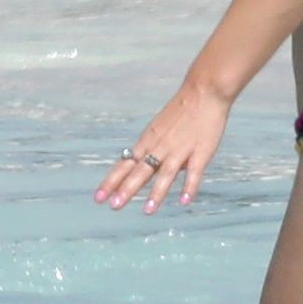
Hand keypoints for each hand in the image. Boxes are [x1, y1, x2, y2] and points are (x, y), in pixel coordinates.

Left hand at [94, 80, 230, 213]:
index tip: (98, 197)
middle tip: (113, 205)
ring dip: (156, 192)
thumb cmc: (180, 112)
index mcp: (148, 141)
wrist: (203, 92)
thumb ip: (153, 150)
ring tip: (147, 211)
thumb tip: (145, 167)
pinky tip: (184, 201)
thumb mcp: (158, 129)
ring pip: (165, 173)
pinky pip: (194, 172)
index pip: (125, 165)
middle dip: (126, 189)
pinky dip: (189, 187)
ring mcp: (180, 150)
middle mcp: (160, 146)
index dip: (112, 181)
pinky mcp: (200, 152)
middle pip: (140, 170)